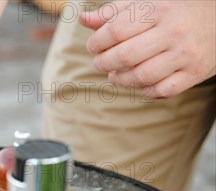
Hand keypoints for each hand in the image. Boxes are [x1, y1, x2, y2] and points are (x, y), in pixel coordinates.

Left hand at [80, 1, 215, 97]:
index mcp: (159, 8)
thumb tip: (84, 20)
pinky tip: (139, 84)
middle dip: (104, 63)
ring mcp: (186, 54)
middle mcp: (174, 31)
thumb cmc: (175, 8)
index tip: (93, 47)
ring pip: (141, 77)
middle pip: (125, 56)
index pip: (115, 31)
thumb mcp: (146, 1)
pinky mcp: (196, 72)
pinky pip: (163, 90)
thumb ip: (114, 11)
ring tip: (114, 75)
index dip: (96, 42)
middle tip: (100, 63)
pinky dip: (145, 91)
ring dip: (120, 80)